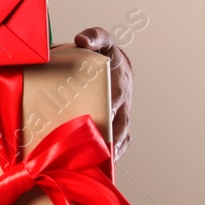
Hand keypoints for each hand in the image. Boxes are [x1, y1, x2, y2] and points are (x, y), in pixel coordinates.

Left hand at [73, 26, 132, 159]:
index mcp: (119, 80)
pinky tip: (98, 168)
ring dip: (109, 152)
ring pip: (120, 137)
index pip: (117, 97)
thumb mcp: (99, 40)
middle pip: (119, 123)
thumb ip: (93, 36)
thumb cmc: (102, 52)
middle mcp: (123, 100)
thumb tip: (81, 39)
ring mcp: (122, 114)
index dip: (109, 109)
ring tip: (93, 166)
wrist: (112, 63)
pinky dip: (112, 155)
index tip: (100, 119)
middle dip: (107, 137)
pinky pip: (119, 143)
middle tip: (89, 151)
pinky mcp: (119, 125)